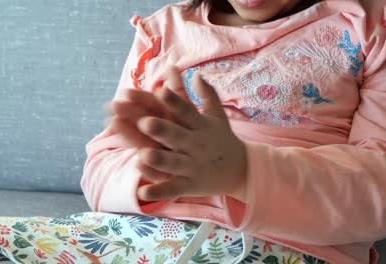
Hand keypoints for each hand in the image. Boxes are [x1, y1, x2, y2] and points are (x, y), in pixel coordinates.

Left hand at [106, 65, 247, 201]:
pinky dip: (159, 191)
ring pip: (173, 164)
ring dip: (159, 160)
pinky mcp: (189, 186)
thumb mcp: (217, 116)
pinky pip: (172, 189)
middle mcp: (196, 146)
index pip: (186, 111)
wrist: (243, 170)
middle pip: (177, 136)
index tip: (161, 90)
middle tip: (145, 122)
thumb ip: (207, 95)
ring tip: (142, 156)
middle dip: (162, 129)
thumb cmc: (223, 139)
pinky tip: (143, 192)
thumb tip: (197, 73)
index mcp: (201, 126)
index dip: (174, 102)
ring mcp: (193, 167)